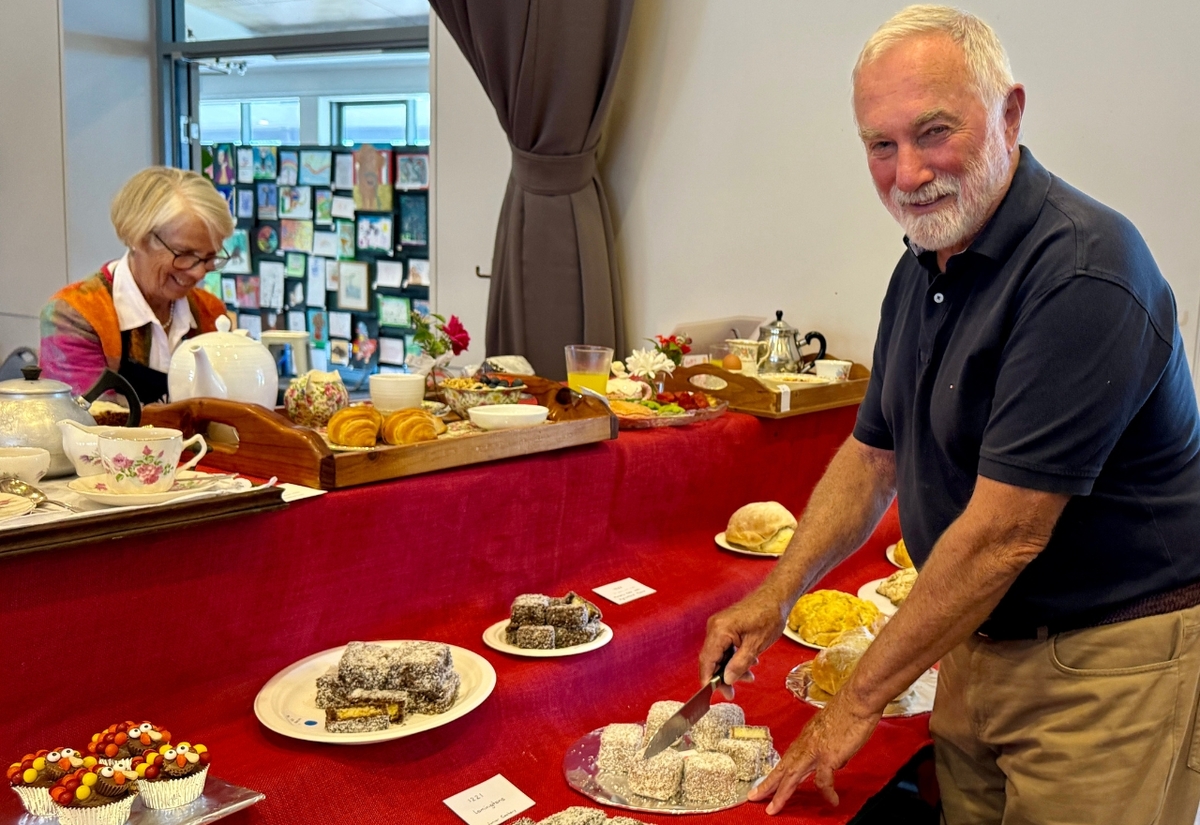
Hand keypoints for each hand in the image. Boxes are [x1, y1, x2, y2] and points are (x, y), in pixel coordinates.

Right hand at [700, 591, 785, 696]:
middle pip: (711, 658)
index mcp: (720, 630)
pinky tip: (748, 664)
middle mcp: (715, 627)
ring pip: (719, 654)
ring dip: (731, 668)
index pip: (707, 659)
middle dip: (722, 677)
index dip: (707, 679)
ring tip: (749, 676)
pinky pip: (725, 647)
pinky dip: (734, 658)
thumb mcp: (756, 645)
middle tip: (732, 692)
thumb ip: (739, 664)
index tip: (711, 694)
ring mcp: (720, 626)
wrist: (776, 598)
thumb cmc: (768, 616)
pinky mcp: (726, 627)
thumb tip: (727, 680)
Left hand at [749, 688, 881, 812]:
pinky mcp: (828, 756)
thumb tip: (830, 760)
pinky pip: (823, 780)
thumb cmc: (848, 711)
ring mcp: (815, 751)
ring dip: (781, 794)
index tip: (764, 784)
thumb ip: (825, 746)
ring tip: (774, 809)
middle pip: (782, 769)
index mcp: (805, 739)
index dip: (774, 774)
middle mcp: (806, 745)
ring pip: (791, 776)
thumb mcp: (829, 730)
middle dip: (767, 785)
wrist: (857, 700)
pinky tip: (832, 800)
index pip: (785, 760)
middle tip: (753, 797)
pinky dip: (827, 792)